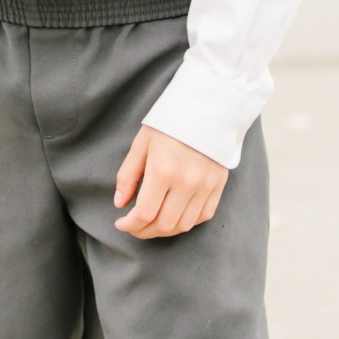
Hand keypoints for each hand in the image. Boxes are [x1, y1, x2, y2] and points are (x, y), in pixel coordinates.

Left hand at [113, 126, 228, 239]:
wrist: (206, 107)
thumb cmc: (169, 123)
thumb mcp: (142, 143)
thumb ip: (128, 175)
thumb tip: (120, 204)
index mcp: (163, 170)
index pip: (145, 213)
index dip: (130, 225)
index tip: (121, 223)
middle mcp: (186, 182)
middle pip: (164, 224)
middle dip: (144, 231)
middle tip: (134, 226)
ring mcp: (205, 186)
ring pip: (183, 226)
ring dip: (164, 231)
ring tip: (152, 224)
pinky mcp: (218, 186)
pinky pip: (203, 216)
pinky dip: (186, 222)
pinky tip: (174, 215)